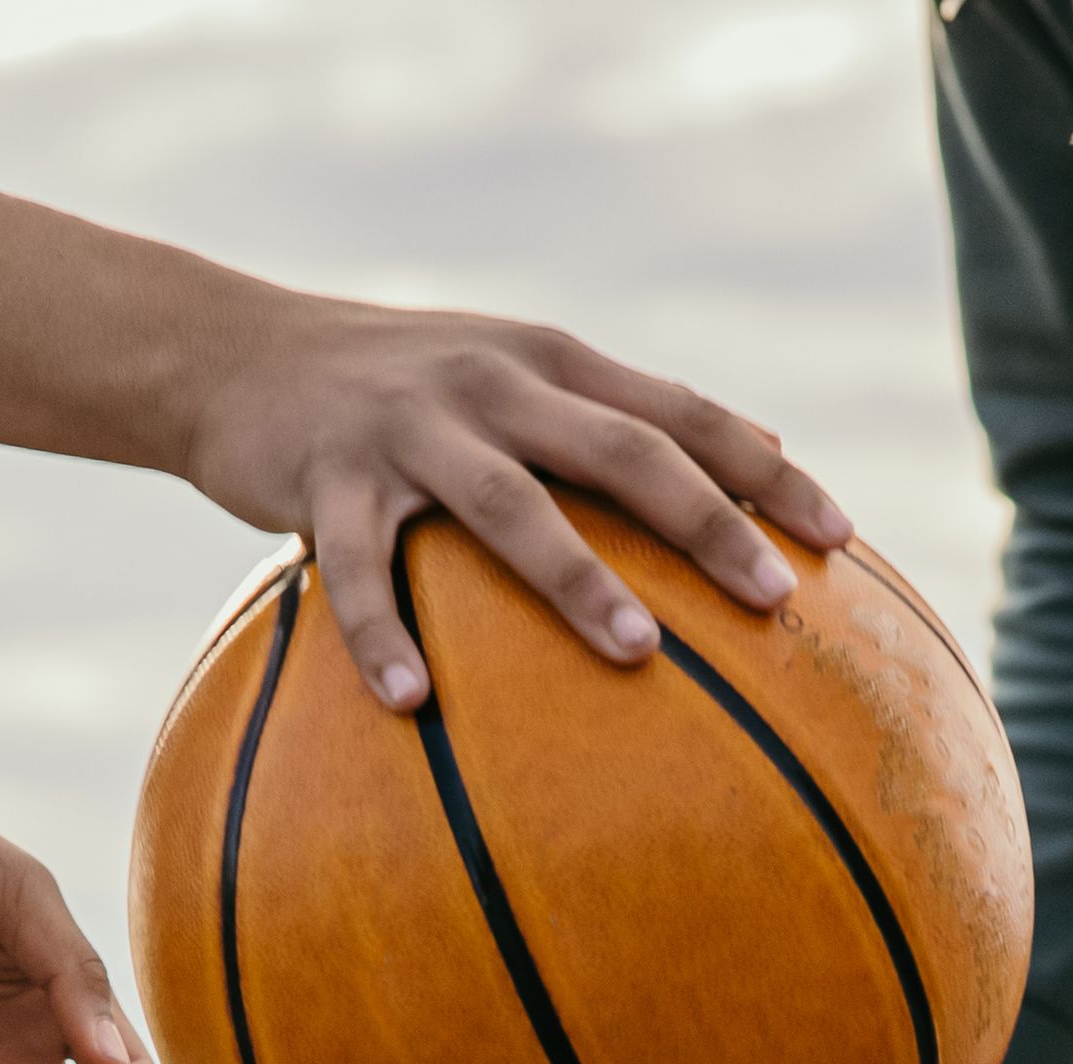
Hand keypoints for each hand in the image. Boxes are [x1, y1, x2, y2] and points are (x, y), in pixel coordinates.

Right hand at [179, 295, 850, 714]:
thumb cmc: (394, 388)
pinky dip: (381, 635)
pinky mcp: (323, 476)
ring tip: (636, 654)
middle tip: (771, 599)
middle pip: (622, 450)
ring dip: (576, 580)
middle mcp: (493, 382)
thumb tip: (757, 463)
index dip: (764, 471)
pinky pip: (355, 568)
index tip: (840, 540)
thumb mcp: (508, 377)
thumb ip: (614, 418)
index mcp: (551, 363)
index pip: (680, 411)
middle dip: (705, 522)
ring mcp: (408, 427)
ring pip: (508, 505)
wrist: (232, 350)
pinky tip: (411, 704)